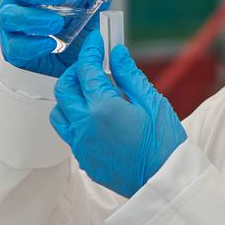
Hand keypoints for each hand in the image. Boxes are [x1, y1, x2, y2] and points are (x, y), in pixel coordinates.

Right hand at [0, 0, 101, 77]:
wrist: (61, 63)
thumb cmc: (69, 30)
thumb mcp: (85, 16)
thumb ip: (93, 4)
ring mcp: (12, 22)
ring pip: (12, 15)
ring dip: (35, 18)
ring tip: (57, 24)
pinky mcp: (11, 46)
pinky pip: (16, 44)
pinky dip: (34, 44)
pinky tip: (50, 44)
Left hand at [50, 31, 186, 197]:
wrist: (164, 184)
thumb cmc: (164, 144)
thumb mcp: (153, 103)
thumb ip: (129, 76)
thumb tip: (116, 54)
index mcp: (103, 108)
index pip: (88, 69)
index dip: (92, 51)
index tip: (98, 40)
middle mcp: (85, 125)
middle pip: (64, 88)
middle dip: (77, 71)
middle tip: (94, 65)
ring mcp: (81, 144)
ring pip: (60, 111)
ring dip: (70, 96)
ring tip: (91, 92)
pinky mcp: (83, 159)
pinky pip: (68, 132)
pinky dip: (75, 117)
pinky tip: (95, 116)